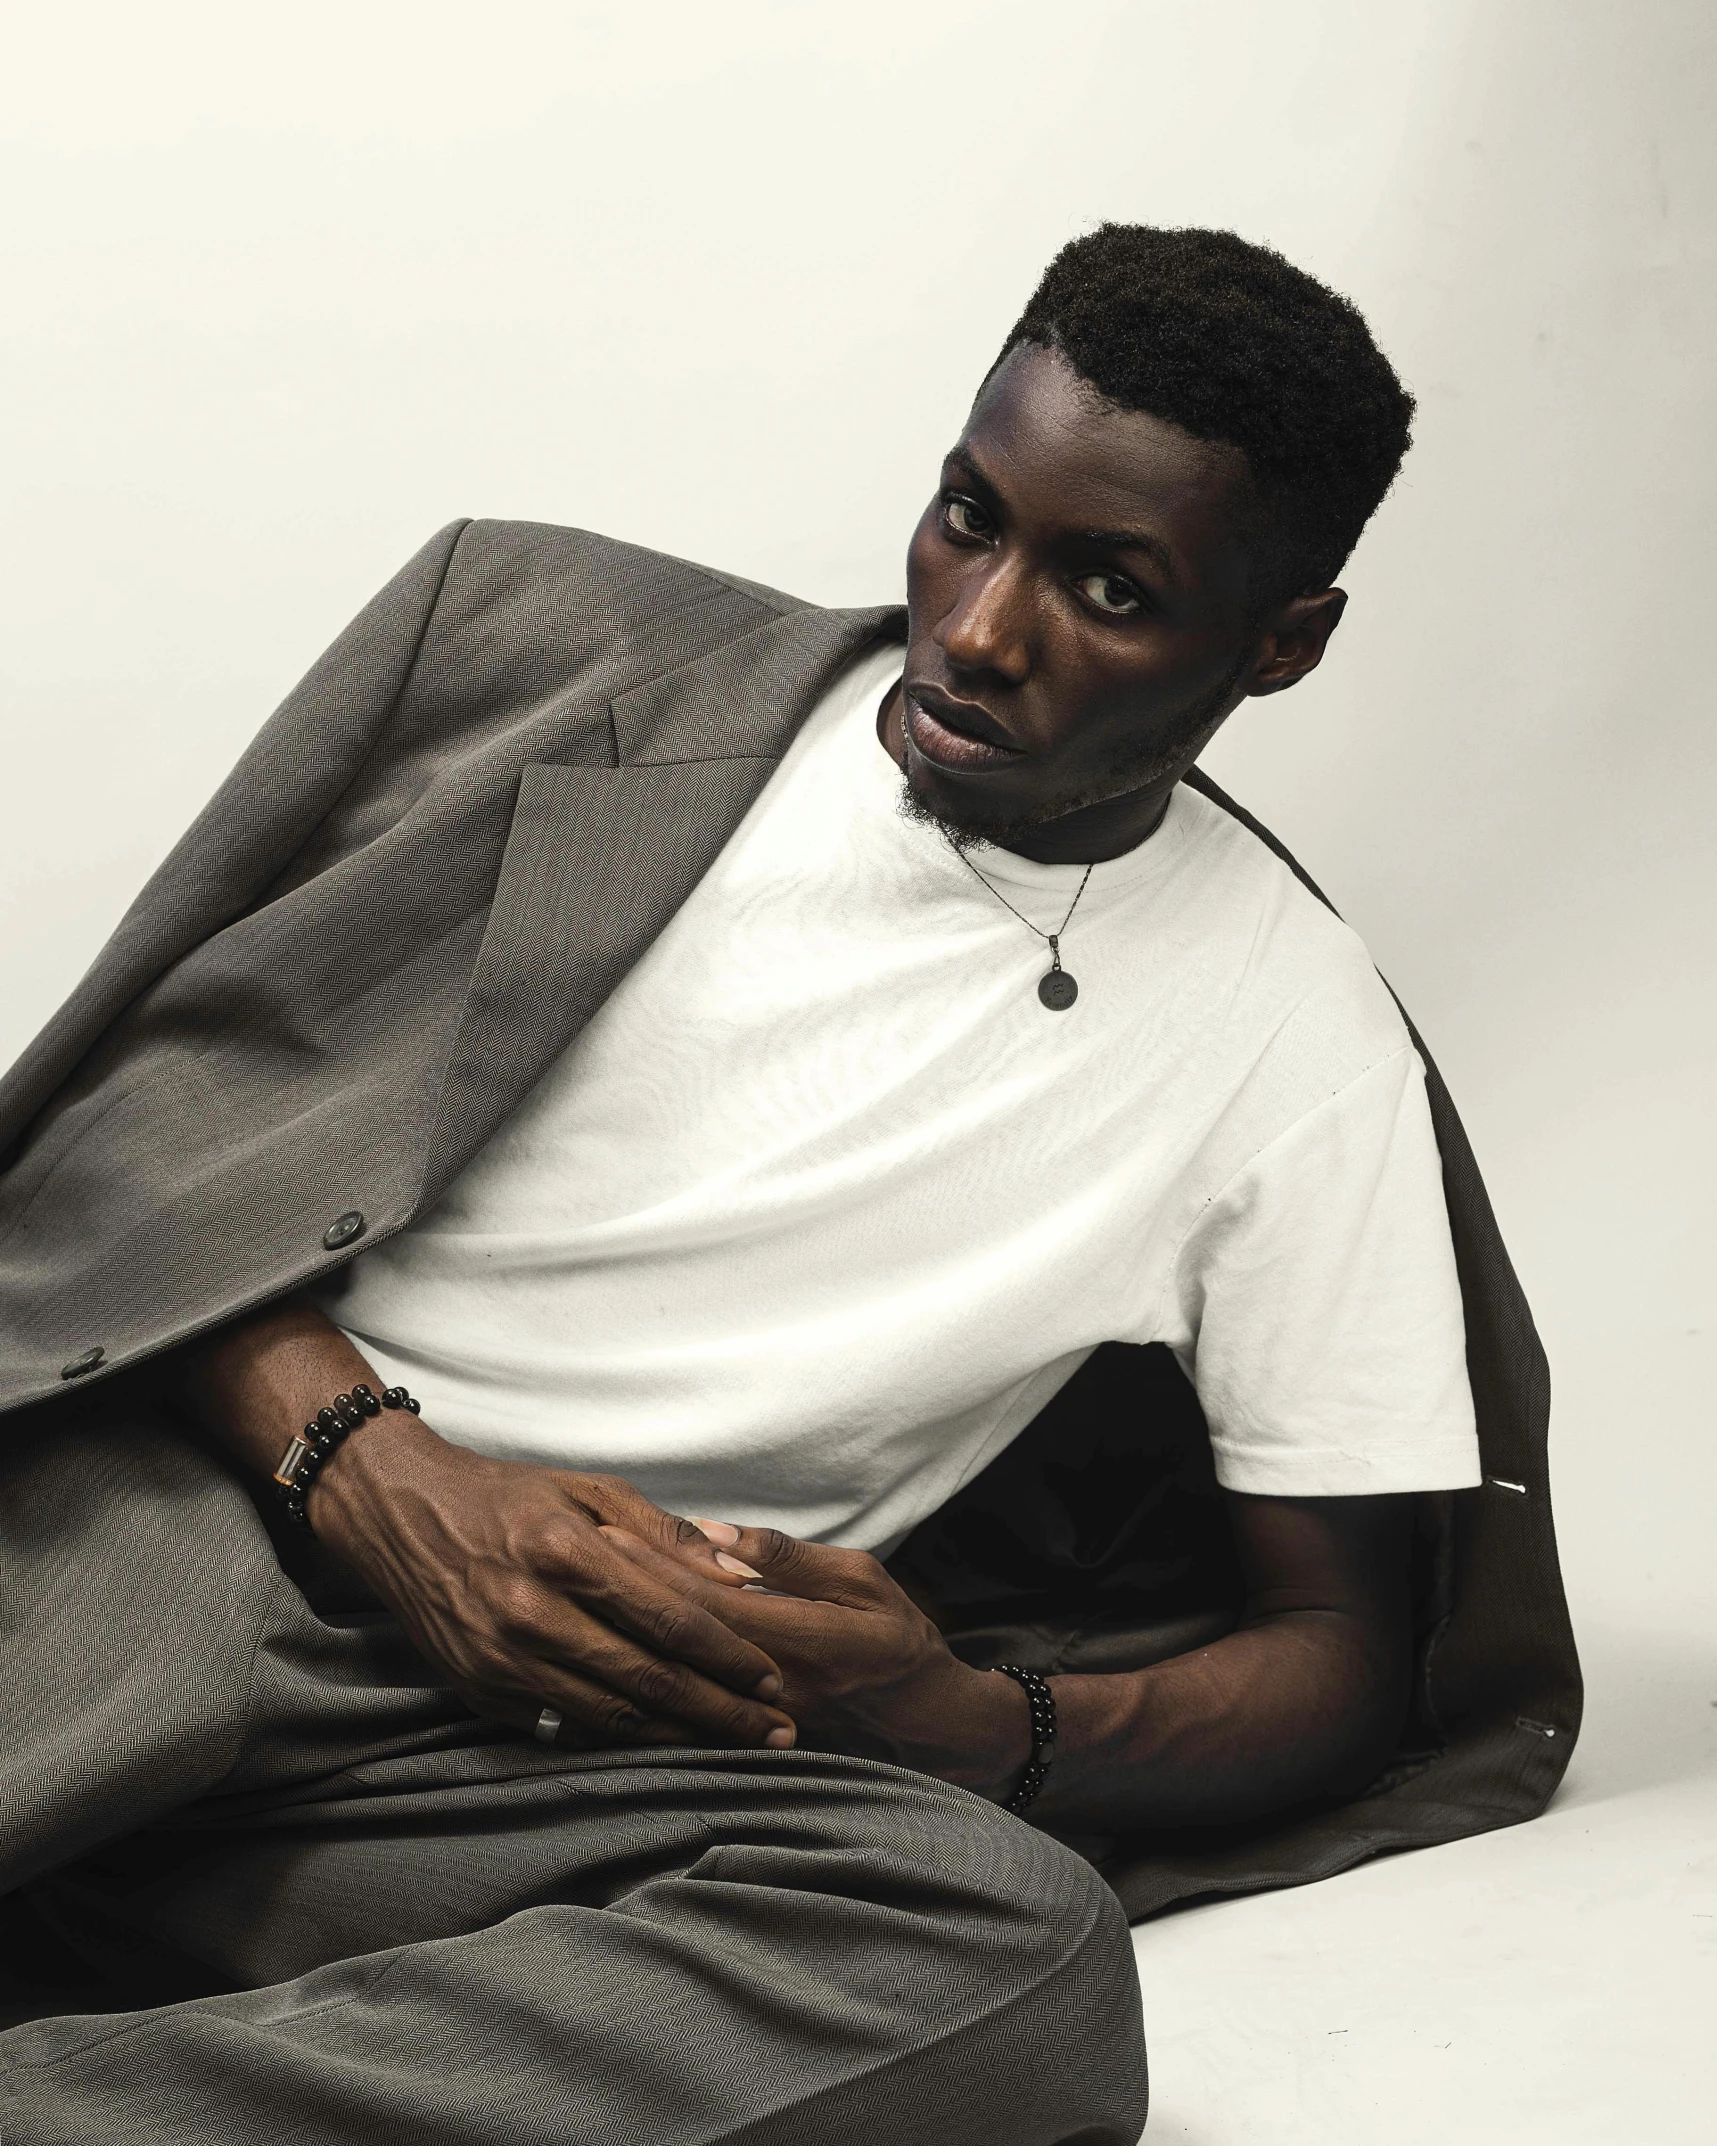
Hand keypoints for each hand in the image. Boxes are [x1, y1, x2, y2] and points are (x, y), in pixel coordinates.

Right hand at [308, 1418, 797, 1753]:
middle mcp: (532, 1613)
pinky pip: (564, 1726)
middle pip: (648, 1679)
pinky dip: (618, 1737)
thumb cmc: (509, 1496)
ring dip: (680, 1736)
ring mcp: (502, 1659)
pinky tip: (663, 1741)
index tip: (774, 1679)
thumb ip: (666, 1535)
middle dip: (722, 1712)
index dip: (729, 1656)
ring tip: (734, 1746)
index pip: (668, 1619)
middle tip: (779, 1732)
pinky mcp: (480, 1691)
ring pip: (610, 1715)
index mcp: (566, 1553)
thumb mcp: (589, 1489)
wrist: (401, 1516)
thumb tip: (740, 1576)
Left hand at [601, 1518, 1031, 1798]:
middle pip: (681, 1643)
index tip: (608, 1530)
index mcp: (807, 1640)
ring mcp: (758, 1722)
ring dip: (623, 1639)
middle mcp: (774, 1688)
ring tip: (573, 1601)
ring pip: (676, 1681)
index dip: (656, 1567)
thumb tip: (719, 1537)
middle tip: (571, 1556)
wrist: (925, 1724)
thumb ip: (791, 1559)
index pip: (712, 1603)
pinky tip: (601, 1661)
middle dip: (623, 1596)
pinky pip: (683, 1714)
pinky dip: (641, 1686)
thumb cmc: (899, 1638)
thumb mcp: (864, 1580)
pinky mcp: (748, 1742)